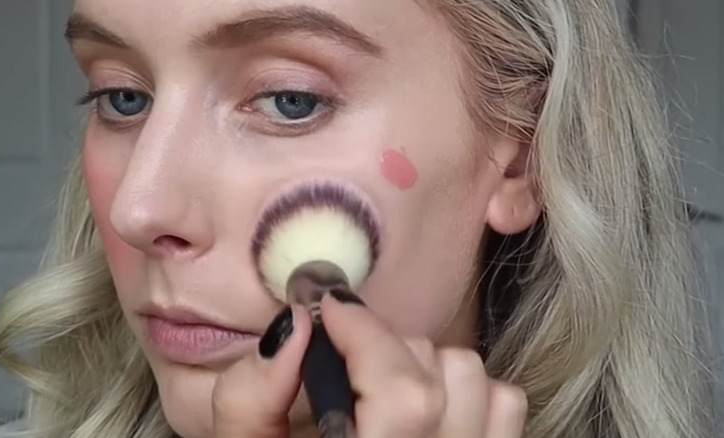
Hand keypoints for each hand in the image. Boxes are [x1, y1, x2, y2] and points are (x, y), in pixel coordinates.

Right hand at [212, 293, 527, 436]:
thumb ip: (250, 399)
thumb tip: (295, 324)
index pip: (401, 395)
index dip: (366, 333)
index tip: (330, 309)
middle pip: (440, 379)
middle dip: (385, 346)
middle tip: (347, 357)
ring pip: (477, 382)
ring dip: (429, 363)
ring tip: (385, 385)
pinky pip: (505, 407)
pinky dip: (470, 388)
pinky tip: (427, 407)